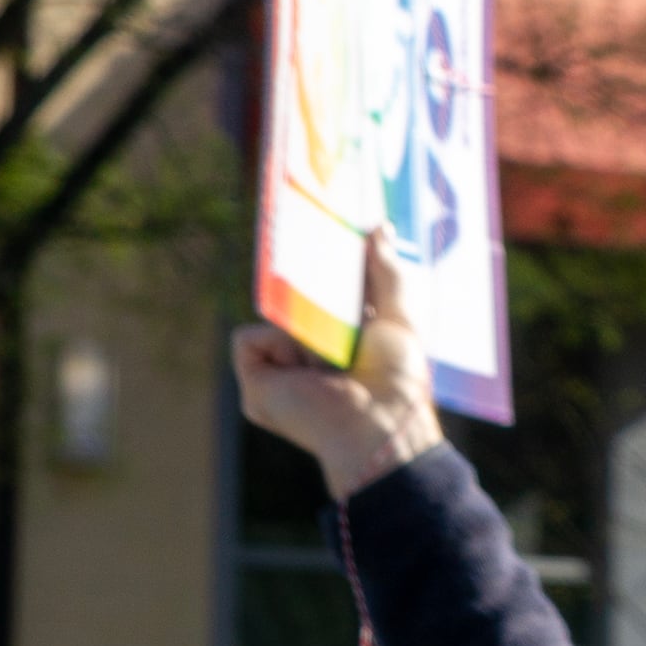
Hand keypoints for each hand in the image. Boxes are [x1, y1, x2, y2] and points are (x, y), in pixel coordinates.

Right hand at [230, 229, 446, 499]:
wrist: (381, 418)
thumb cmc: (397, 375)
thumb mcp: (398, 314)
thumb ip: (385, 270)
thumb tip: (380, 226)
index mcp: (338, 340)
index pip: (320, 296)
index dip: (320, 273)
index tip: (319, 235)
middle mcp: (305, 355)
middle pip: (289, 303)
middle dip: (307, 290)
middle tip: (327, 287)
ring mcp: (280, 371)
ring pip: (271, 320)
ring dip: (299, 327)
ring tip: (333, 353)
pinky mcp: (256, 385)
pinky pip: (247, 340)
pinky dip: (275, 343)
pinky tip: (307, 367)